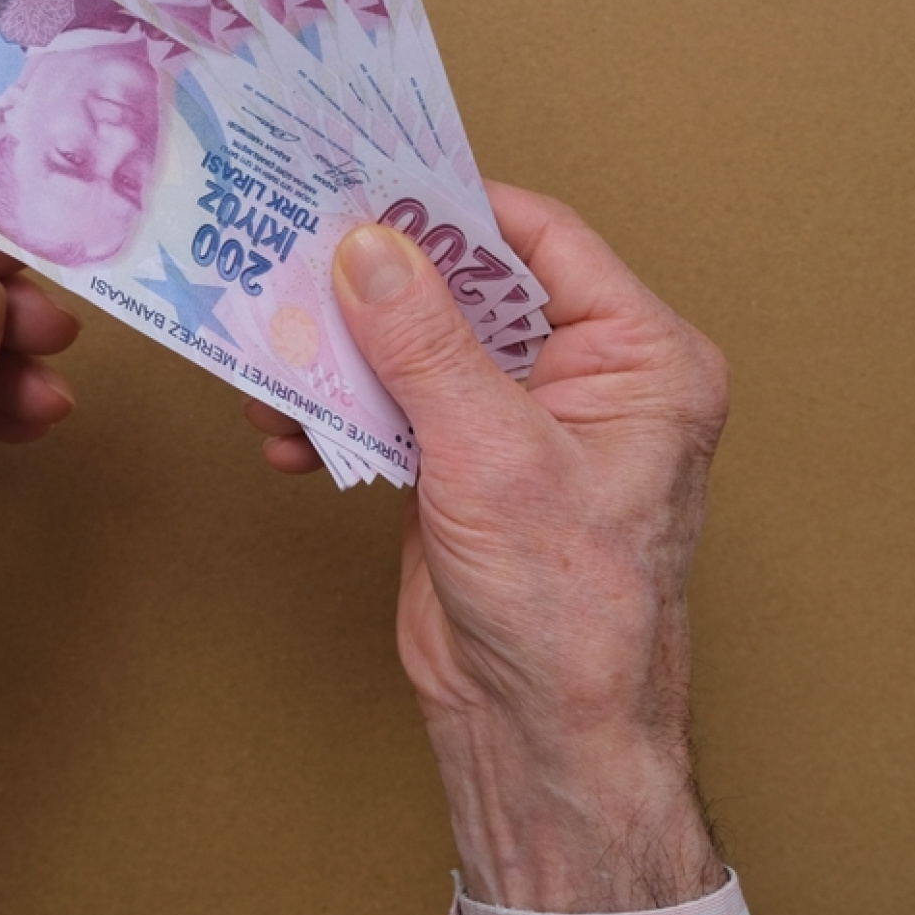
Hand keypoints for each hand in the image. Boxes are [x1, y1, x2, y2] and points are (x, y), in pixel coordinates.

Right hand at [245, 183, 729, 912]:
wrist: (534, 729)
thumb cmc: (565, 604)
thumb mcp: (492, 453)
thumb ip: (426, 343)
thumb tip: (370, 249)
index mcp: (639, 358)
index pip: (545, 242)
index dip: (458, 208)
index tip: (376, 184)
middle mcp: (584, 379)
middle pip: (469, 292)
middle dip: (382, 284)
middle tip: (302, 251)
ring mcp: (517, 421)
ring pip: (420, 350)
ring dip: (345, 354)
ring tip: (275, 347)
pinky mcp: (463, 462)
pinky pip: (395, 408)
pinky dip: (340, 415)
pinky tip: (289, 432)